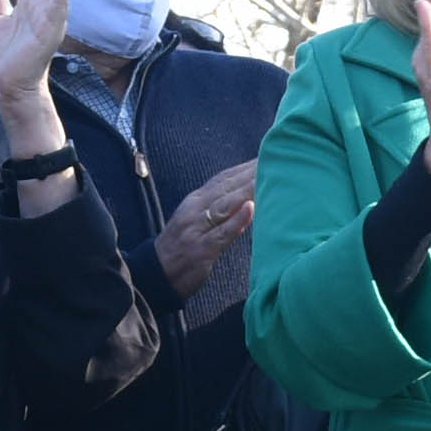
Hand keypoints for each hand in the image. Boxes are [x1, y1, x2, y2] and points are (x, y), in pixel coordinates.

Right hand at [151, 163, 255, 318]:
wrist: (153, 275)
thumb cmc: (180, 248)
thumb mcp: (197, 222)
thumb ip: (219, 210)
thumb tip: (247, 201)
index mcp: (196, 200)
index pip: (224, 178)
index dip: (246, 167)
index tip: (269, 155)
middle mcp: (195, 209)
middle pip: (227, 186)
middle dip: (252, 172)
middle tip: (277, 159)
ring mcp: (197, 229)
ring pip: (225, 205)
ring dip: (248, 189)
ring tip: (269, 176)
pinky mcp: (201, 250)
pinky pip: (221, 234)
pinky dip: (236, 221)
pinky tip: (251, 209)